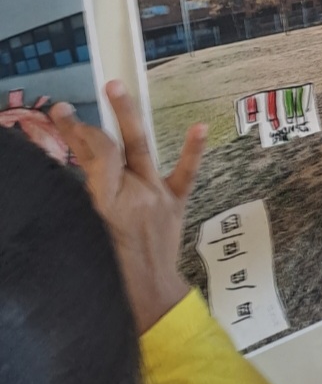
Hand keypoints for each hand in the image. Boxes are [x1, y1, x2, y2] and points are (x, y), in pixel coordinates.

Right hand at [51, 81, 206, 333]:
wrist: (149, 295)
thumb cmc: (112, 271)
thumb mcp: (88, 234)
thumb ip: (86, 199)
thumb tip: (78, 165)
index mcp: (108, 204)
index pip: (95, 156)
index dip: (76, 131)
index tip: (60, 114)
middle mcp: (135, 194)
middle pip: (113, 148)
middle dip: (92, 121)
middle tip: (74, 100)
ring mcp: (157, 196)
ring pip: (143, 149)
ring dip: (128, 116)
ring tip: (116, 88)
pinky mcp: (176, 203)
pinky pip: (185, 173)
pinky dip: (192, 150)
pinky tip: (200, 126)